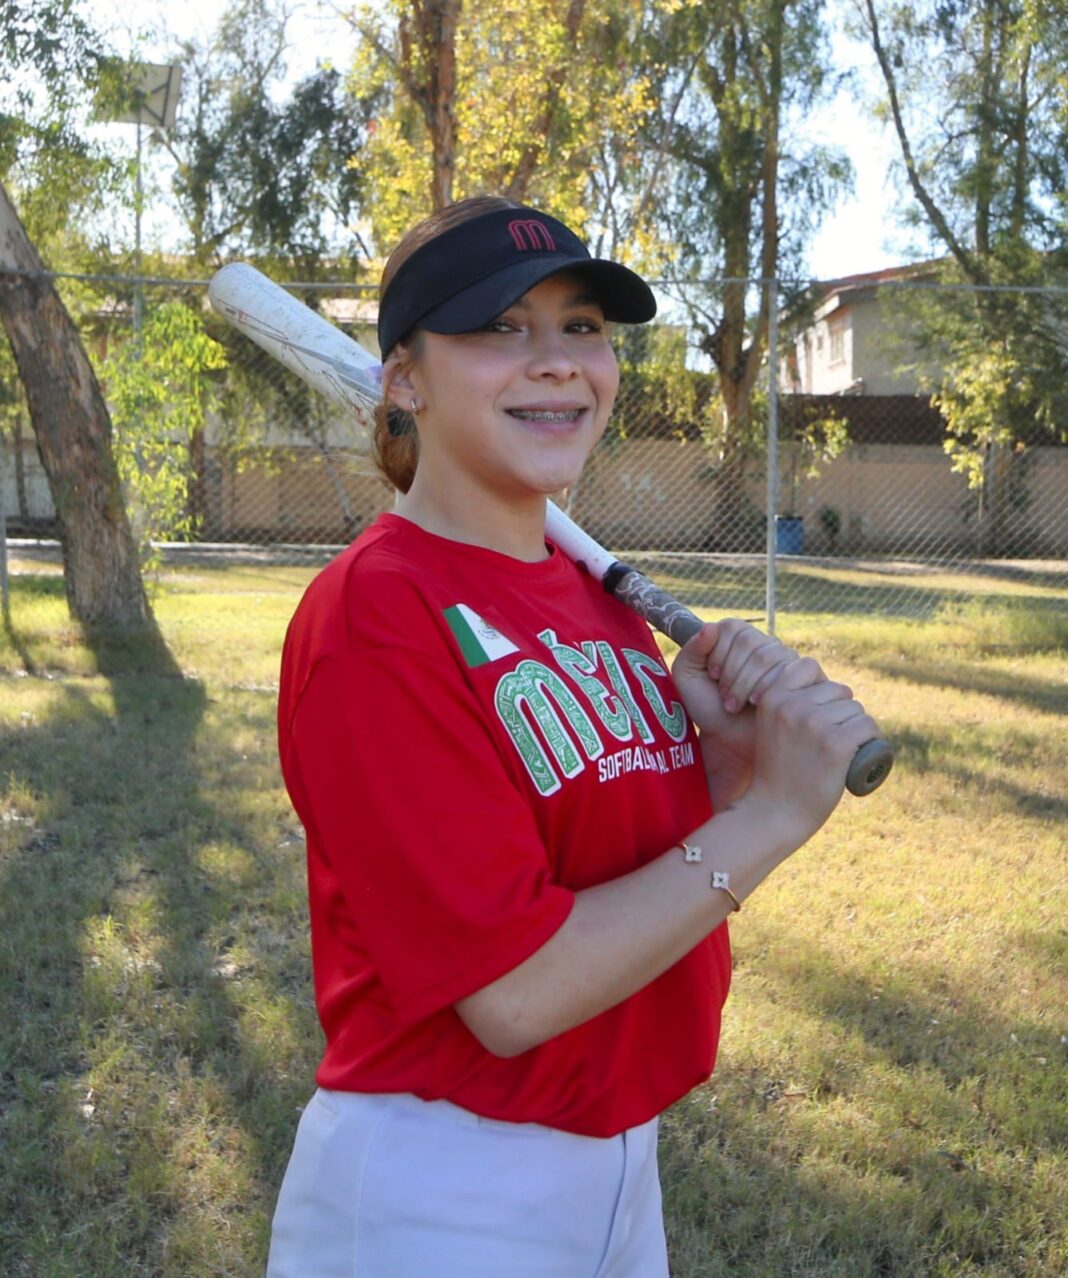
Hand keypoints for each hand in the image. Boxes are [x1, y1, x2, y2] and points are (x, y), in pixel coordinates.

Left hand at [673, 620, 803, 808]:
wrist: (729, 741)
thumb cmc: (708, 708)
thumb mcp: (687, 678)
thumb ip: (691, 650)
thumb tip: (710, 627)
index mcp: (736, 638)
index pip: (731, 628)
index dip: (719, 653)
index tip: (712, 676)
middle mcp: (762, 644)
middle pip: (751, 639)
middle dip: (732, 671)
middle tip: (724, 696)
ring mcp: (784, 659)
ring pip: (768, 654)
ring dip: (746, 683)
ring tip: (735, 705)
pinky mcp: (801, 677)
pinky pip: (789, 669)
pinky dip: (766, 688)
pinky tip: (758, 704)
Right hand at [740, 656, 879, 844]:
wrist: (774, 812)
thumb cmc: (777, 771)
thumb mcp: (772, 726)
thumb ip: (788, 703)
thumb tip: (826, 683)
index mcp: (772, 696)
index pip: (808, 666)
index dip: (820, 688)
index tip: (817, 714)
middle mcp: (792, 704)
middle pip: (838, 691)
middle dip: (840, 713)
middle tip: (827, 744)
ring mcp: (814, 722)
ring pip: (855, 710)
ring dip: (855, 729)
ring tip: (838, 754)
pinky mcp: (836, 743)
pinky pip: (868, 728)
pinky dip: (870, 742)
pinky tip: (857, 757)